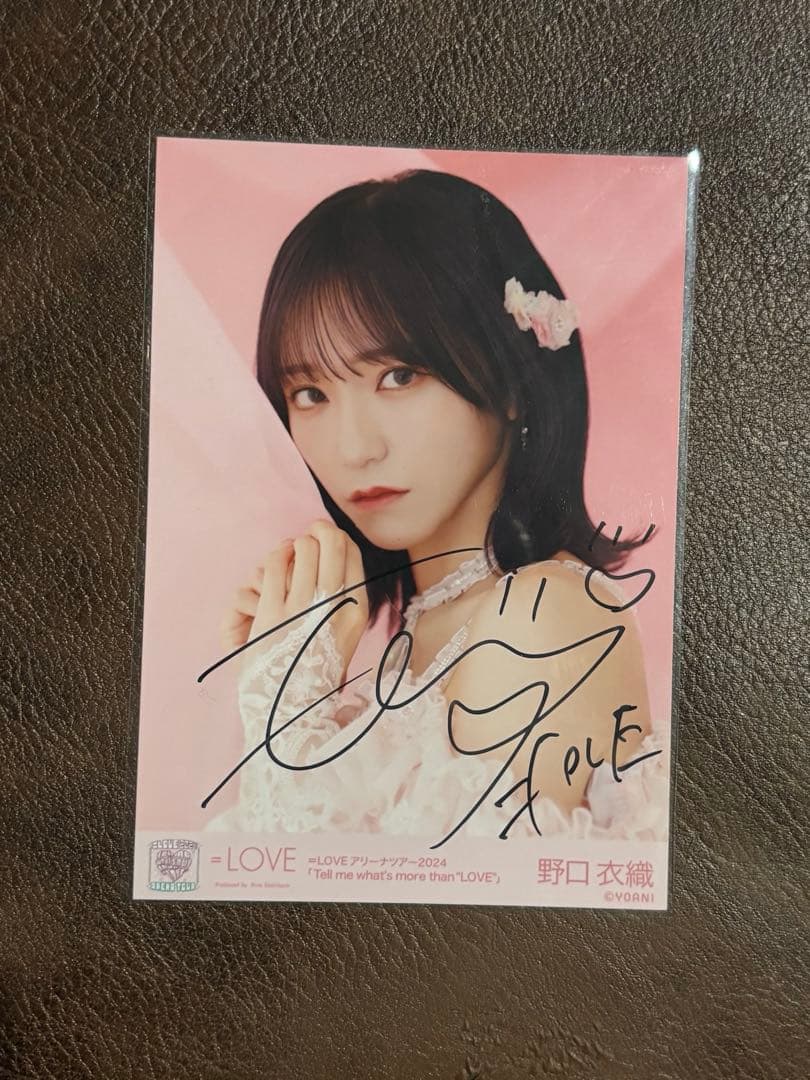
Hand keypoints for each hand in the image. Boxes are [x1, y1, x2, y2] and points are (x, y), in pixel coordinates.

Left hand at [220, 519, 369, 680]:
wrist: (295, 707)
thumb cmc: (319, 668)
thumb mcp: (345, 633)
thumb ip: (346, 599)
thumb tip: (337, 557)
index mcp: (357, 611)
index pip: (353, 552)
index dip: (337, 537)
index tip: (324, 538)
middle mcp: (335, 607)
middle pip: (333, 542)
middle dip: (318, 531)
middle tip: (308, 535)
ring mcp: (304, 610)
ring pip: (305, 548)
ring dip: (295, 544)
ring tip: (290, 552)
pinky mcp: (273, 615)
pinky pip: (277, 565)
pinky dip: (277, 555)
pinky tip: (276, 561)